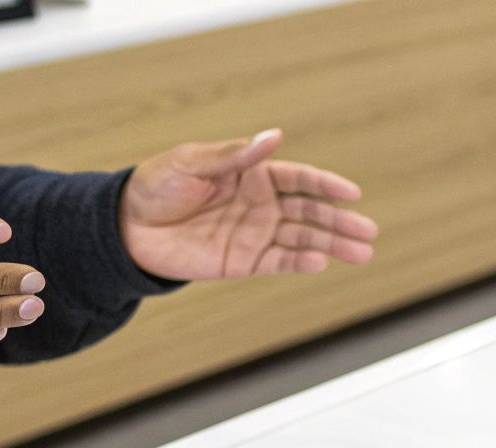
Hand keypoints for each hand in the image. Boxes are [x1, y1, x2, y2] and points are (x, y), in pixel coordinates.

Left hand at [118, 129, 377, 278]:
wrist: (126, 228)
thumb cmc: (156, 186)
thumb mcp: (192, 162)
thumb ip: (235, 156)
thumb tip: (274, 136)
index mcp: (252, 174)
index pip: (299, 179)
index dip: (326, 186)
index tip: (352, 194)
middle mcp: (260, 204)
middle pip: (310, 212)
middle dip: (340, 221)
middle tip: (369, 232)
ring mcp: (254, 233)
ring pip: (302, 239)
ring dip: (331, 245)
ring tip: (361, 253)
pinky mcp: (243, 262)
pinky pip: (278, 262)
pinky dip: (299, 263)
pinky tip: (320, 263)